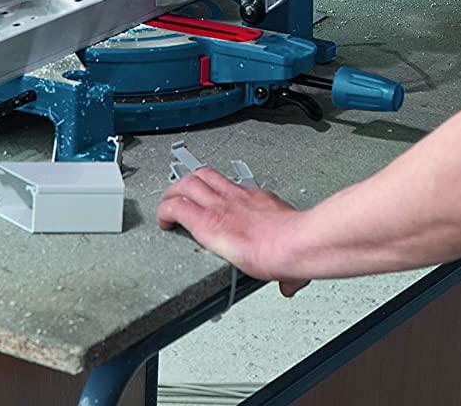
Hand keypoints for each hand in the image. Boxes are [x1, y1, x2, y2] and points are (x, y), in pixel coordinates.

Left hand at [157, 167, 310, 296]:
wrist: (294, 243)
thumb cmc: (297, 245)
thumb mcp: (293, 257)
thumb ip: (289, 273)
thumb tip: (290, 285)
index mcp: (257, 202)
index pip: (230, 188)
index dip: (218, 194)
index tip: (214, 206)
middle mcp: (235, 198)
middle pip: (203, 175)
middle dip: (188, 183)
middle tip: (180, 196)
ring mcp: (219, 207)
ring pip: (186, 183)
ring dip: (173, 193)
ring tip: (167, 207)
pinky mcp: (205, 223)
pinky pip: (176, 207)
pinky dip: (164, 212)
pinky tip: (162, 222)